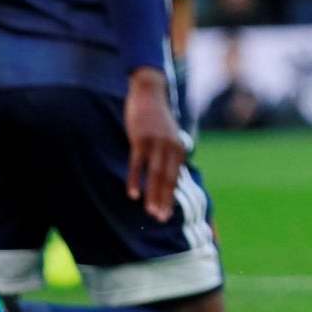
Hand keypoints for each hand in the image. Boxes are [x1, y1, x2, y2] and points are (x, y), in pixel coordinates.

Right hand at [124, 69, 187, 223]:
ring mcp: (156, 143)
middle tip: (160, 219)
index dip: (170, 198)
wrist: (149, 92)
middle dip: (163, 201)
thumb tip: (171, 177)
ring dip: (152, 195)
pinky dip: (135, 180)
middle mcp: (171, 147)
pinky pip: (138, 163)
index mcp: (179, 149)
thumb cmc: (157, 119)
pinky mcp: (141, 138)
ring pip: (155, 174)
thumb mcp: (168, 137)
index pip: (175, 179)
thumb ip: (170, 156)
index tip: (167, 215)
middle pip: (167, 180)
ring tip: (149, 212)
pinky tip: (132, 194)